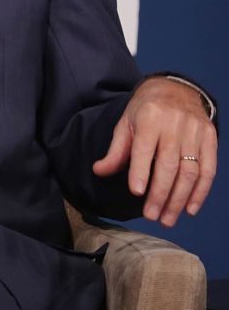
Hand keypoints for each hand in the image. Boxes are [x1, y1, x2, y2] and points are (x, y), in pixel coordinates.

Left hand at [93, 78, 216, 225]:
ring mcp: (195, 131)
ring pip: (190, 171)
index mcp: (149, 118)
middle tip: (151, 216)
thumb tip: (99, 171)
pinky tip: (190, 209)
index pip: (144, 148)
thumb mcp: (125, 124)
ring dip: (179, 199)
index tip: (136, 192)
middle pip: (169, 164)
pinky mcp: (211, 138)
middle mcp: (175, 124)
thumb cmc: (145, 111)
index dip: (141, 171)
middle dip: (160, 194)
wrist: (175, 90)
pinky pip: (208, 169)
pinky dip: (200, 192)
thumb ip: (116, 150)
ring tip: (167, 219)